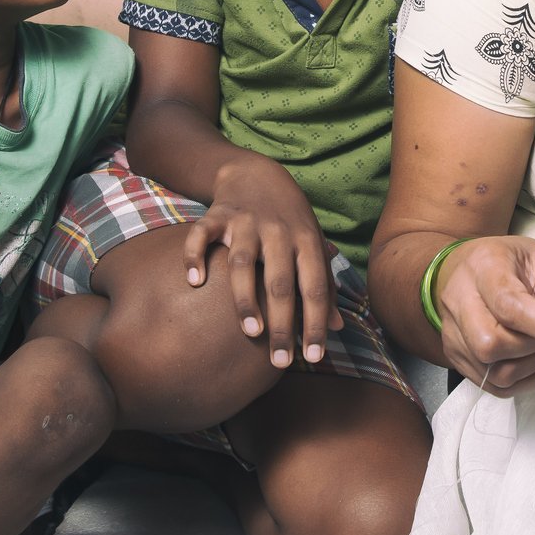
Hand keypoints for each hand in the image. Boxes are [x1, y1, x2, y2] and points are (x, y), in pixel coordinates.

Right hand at [183, 159, 341, 369]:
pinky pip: (202, 235)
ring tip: (251, 332)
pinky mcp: (217, 215)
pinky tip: (194, 282)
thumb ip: (324, 285)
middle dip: (282, 324)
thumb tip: (339, 328)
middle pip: (280, 282)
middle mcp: (278, 232)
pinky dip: (195, 256)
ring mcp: (245, 223)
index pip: (314, 288)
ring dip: (246, 298)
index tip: (313, 357)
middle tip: (280, 361)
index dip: (315, 323)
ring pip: (243, 263)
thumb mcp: (313, 245)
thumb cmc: (290, 219)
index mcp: (306, 241)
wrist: (256, 173)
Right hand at [430, 236, 534, 395]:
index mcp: (484, 267)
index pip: (510, 306)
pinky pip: (492, 386)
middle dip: (532, 347)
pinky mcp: (455, 355)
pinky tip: (527, 359)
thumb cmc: (509, 263)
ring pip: (492, 373)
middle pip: (491, 345)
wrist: (467, 267)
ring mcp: (452, 332)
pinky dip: (521, 380)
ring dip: (529, 366)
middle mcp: (459, 300)